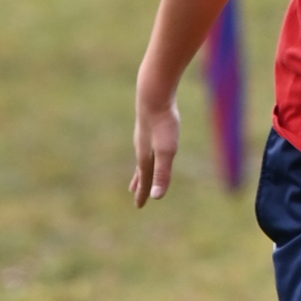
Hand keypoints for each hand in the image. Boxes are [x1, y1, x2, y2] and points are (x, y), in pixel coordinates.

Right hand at [130, 85, 179, 207]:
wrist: (154, 93)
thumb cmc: (162, 123)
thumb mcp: (166, 151)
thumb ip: (162, 174)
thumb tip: (156, 197)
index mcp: (145, 156)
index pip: (144, 180)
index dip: (143, 193)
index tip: (139, 206)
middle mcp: (142, 147)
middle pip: (141, 169)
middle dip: (139, 182)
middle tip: (134, 192)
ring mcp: (144, 135)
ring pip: (143, 155)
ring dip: (141, 166)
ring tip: (140, 170)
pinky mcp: (149, 124)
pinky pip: (147, 141)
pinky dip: (147, 149)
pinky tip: (150, 143)